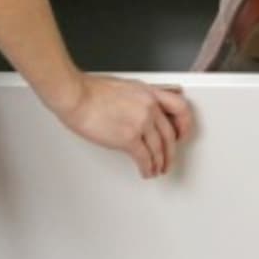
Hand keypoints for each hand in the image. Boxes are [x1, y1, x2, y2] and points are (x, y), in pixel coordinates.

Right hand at [51, 71, 192, 177]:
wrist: (75, 96)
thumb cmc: (89, 91)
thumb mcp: (123, 87)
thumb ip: (137, 99)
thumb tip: (139, 113)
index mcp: (149, 93)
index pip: (180, 108)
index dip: (184, 125)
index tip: (181, 135)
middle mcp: (149, 107)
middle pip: (169, 135)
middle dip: (170, 152)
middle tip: (168, 160)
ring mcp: (141, 123)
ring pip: (159, 149)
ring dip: (159, 163)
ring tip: (156, 170)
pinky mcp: (129, 138)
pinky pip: (145, 158)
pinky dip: (147, 168)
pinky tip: (146, 171)